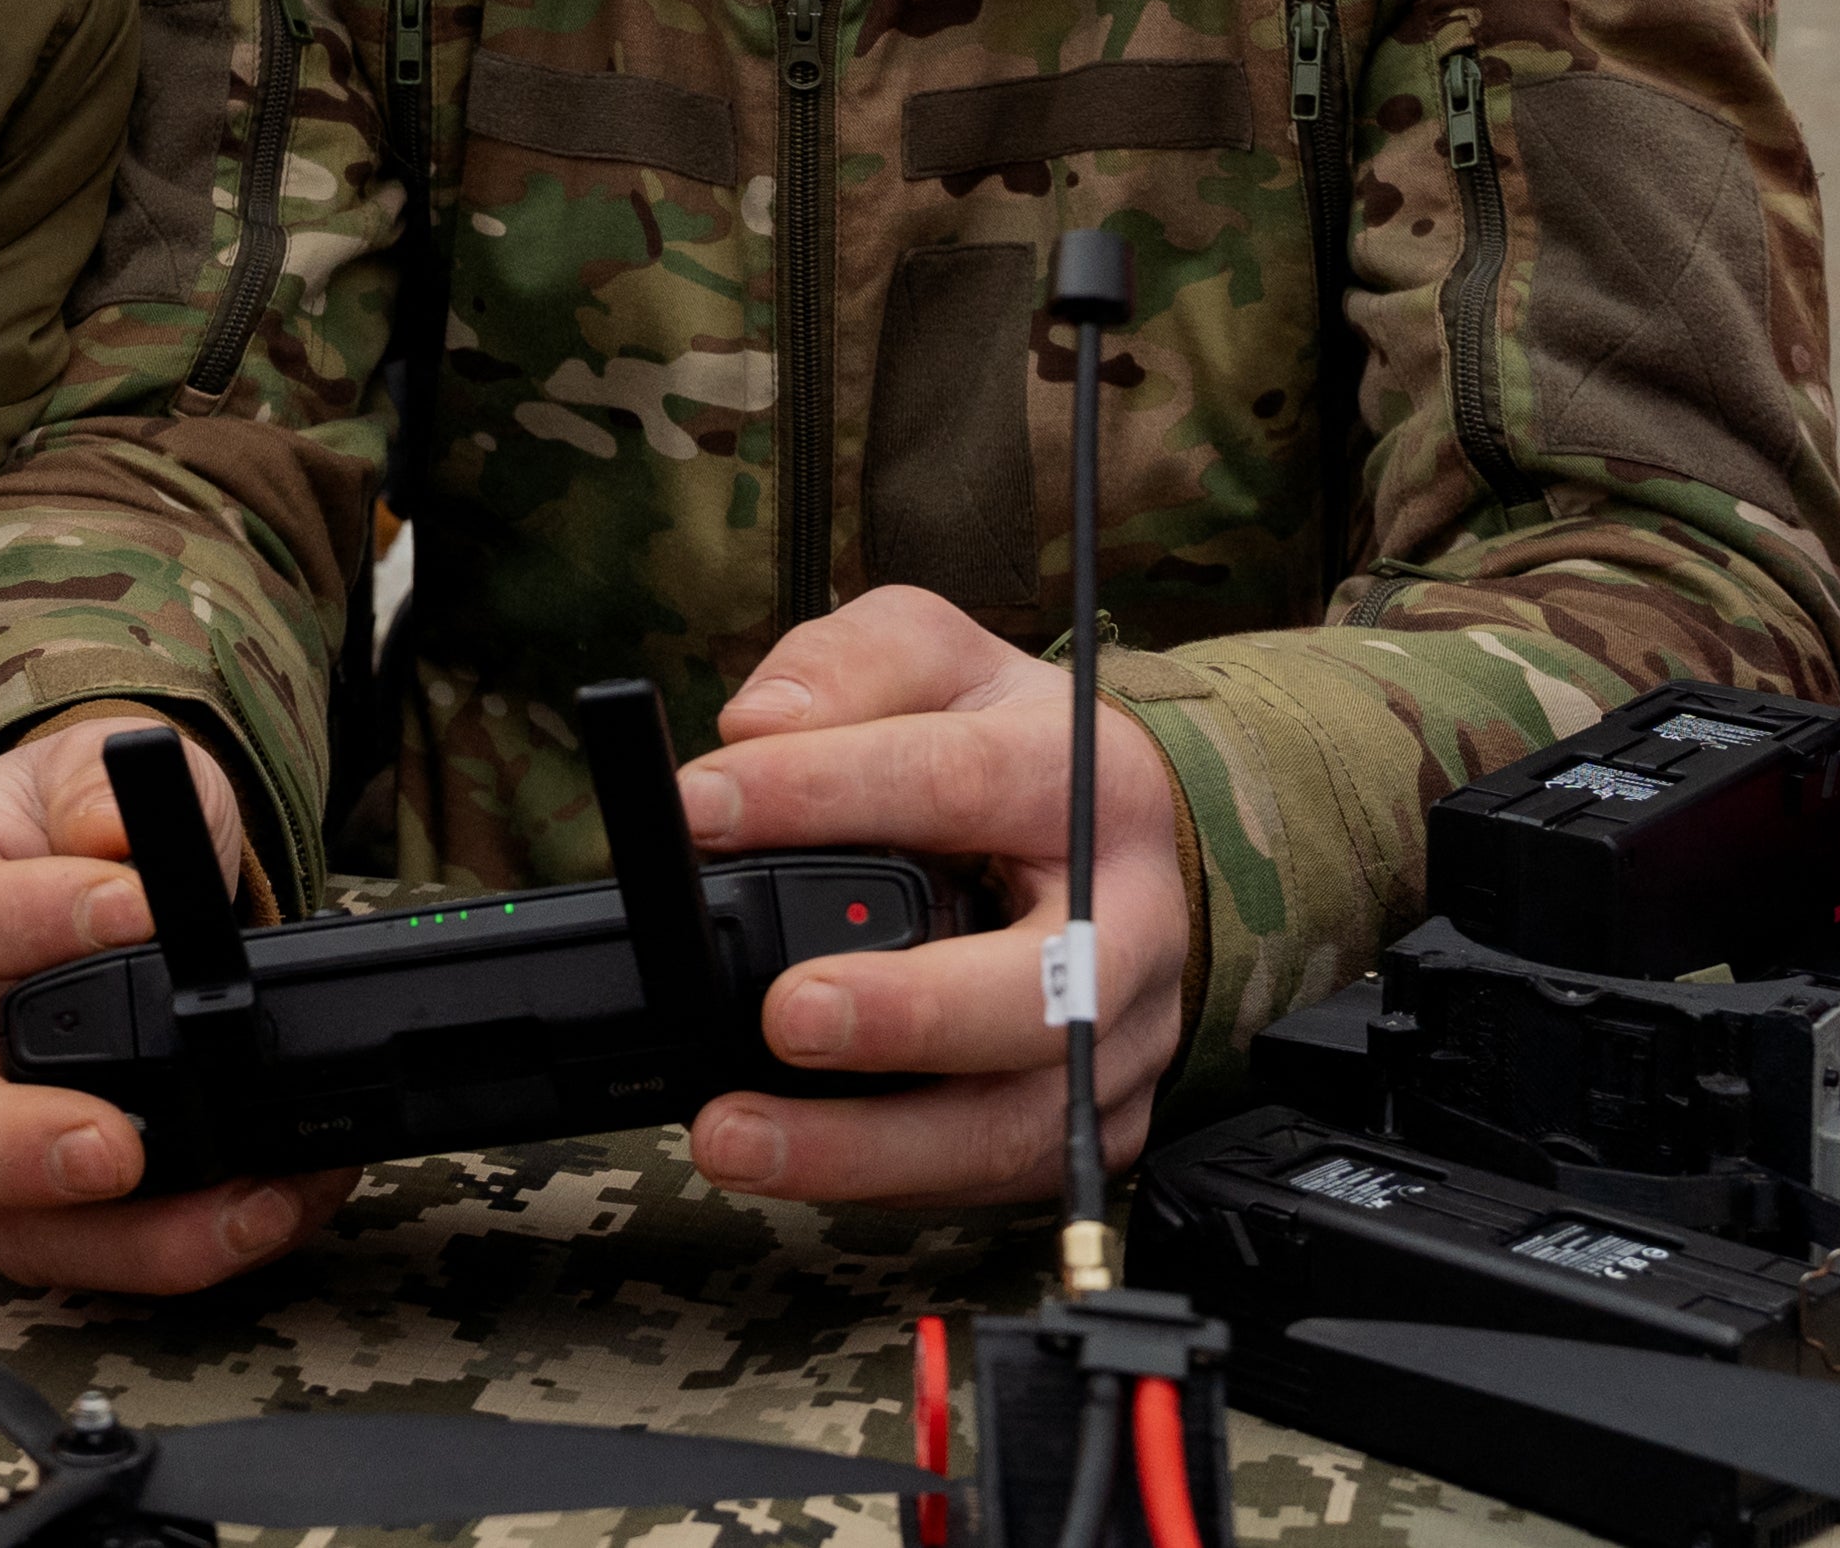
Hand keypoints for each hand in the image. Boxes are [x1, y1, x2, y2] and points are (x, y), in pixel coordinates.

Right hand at [0, 717, 356, 1291]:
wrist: (100, 878)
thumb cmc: (74, 820)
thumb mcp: (92, 764)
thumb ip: (101, 781)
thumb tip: (109, 830)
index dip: (14, 921)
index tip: (135, 906)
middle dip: (7, 1149)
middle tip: (116, 1148)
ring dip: (124, 1236)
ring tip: (246, 1206)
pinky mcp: (21, 1197)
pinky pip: (79, 1252)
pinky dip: (175, 1250)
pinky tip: (269, 1210)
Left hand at [672, 587, 1197, 1202]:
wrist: (1138, 842)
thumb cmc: (1013, 749)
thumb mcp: (937, 658)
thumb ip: (846, 666)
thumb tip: (754, 727)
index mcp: (1083, 776)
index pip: (956, 778)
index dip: (822, 791)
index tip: (702, 806)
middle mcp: (1125, 917)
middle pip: (1038, 986)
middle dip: (907, 1014)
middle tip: (784, 1013)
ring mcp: (1124, 1035)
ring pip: (1018, 1119)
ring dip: (872, 1146)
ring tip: (739, 1135)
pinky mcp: (1101, 1122)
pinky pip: (1000, 1176)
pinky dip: (893, 1181)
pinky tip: (801, 1165)